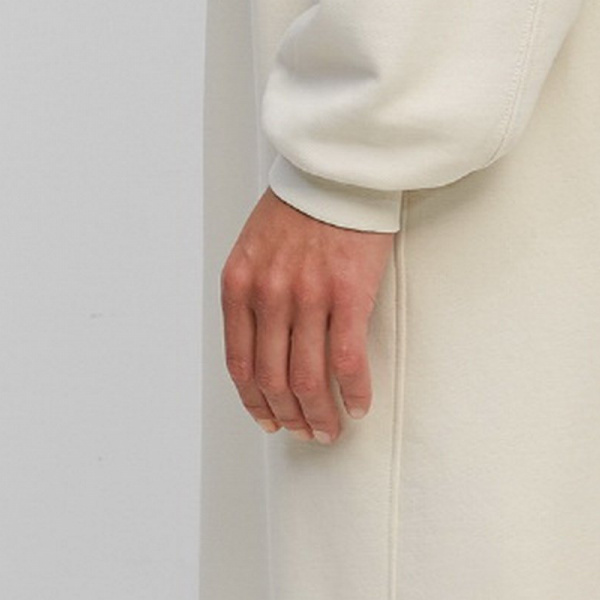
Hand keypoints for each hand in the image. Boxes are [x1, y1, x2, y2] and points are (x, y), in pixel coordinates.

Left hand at [220, 187, 394, 442]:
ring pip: (308, 380)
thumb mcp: (254, 246)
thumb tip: (261, 345)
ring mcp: (307, 297)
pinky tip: (359, 404)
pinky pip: (347, 360)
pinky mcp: (347, 294)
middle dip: (288, 417)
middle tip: (305, 432)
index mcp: (239, 285)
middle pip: (273, 380)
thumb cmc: (300, 204)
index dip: (254, 402)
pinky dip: (354, 391)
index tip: (268, 420)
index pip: (240, 364)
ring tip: (331, 429)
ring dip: (320, 415)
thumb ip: (252, 293)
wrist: (336, 167)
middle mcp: (268, 296)